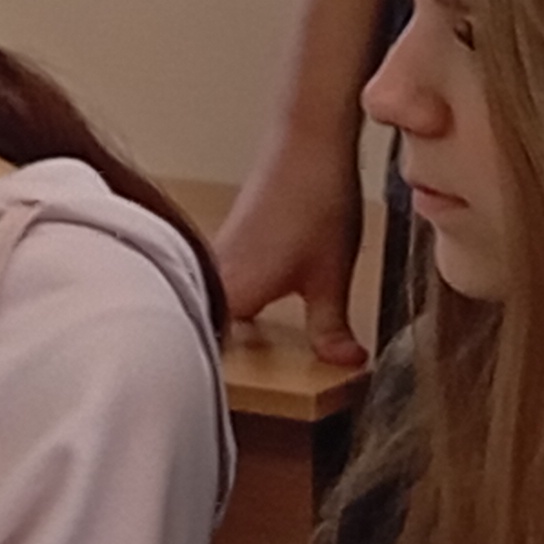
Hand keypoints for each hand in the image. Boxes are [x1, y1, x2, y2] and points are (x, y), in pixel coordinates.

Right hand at [212, 127, 367, 369]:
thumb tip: (345, 364)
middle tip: (219, 388)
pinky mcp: (231, 241)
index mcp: (233, 290)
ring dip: (216, 327)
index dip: (205, 377)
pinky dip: (225, 302)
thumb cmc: (316, 200)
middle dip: (208, 355)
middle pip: (199, 326)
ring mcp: (219, 254)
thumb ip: (331, 328)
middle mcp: (215, 272)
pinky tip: (250, 312)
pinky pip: (216, 282)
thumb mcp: (332, 276)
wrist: (308, 141)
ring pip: (206, 302)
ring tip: (235, 356)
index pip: (206, 347)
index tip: (211, 403)